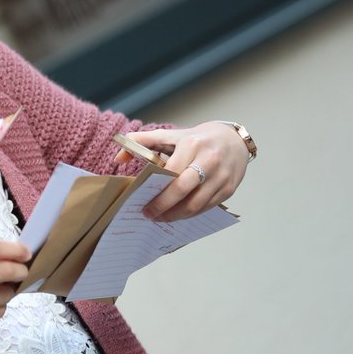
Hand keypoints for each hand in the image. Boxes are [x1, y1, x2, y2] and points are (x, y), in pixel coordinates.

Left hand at [115, 122, 248, 220]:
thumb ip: (142, 142)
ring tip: (161, 218)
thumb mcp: (170, 135)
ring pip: (196, 203)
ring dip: (176, 215)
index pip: (170, 171)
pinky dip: (190, 214)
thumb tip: (118, 158)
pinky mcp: (229, 188)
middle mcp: (209, 160)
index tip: (140, 200)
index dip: (156, 188)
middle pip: (183, 190)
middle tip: (149, 214)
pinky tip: (178, 214)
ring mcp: (221, 176)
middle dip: (163, 206)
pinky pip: (207, 207)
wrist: (233, 140)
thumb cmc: (196, 139)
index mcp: (192, 145)